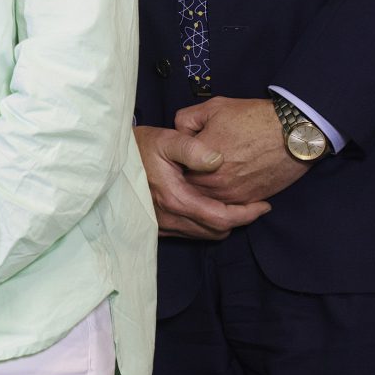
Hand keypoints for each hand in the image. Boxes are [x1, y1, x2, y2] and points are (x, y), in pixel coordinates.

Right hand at [134, 124, 270, 239]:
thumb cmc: (139, 147)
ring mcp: (162, 224)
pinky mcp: (157, 226)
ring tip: (233, 205)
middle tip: (252, 203)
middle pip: (217, 230)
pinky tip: (209, 207)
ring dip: (223, 222)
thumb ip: (194, 148)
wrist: (110, 160)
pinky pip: (190, 233)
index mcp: (177, 199)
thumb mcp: (167, 139)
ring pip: (205, 234)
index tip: (264, 205)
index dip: (247, 214)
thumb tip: (218, 160)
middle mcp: (170, 218)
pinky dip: (206, 224)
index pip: (222, 218)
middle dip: (239, 219)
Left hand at [177, 97, 309, 205]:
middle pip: (189, 187)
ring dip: (206, 190)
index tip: (181, 156)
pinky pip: (229, 206)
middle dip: (189, 177)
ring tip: (213, 174)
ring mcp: (233, 194)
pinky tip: (228, 182)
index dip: (177, 162)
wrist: (293, 132)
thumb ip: (185, 121)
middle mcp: (214, 181)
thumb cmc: (253, 117)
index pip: (175, 168)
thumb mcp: (212, 108)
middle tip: (195, 166)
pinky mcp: (250, 201)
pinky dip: (226, 197)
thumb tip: (178, 134)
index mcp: (200, 157)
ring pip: (208, 200)